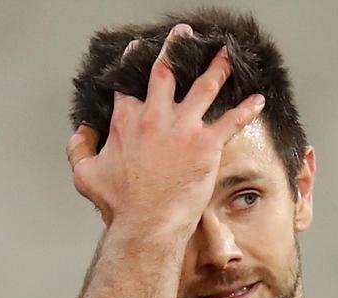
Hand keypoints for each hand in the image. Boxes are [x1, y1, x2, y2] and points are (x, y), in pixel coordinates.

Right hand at [65, 23, 264, 232]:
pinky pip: (231, 121)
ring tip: (227, 54)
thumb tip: (82, 131)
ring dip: (218, 68)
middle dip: (176, 48)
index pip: (129, 85)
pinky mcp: (206, 145)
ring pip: (204, 88)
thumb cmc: (118, 203)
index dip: (132, 64)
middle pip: (166, 72)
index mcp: (126, 121)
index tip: (136, 50)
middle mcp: (155, 117)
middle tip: (184, 35)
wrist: (146, 223)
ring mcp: (183, 129)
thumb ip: (79, 147)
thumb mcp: (85, 174)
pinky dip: (246, 109)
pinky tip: (258, 100)